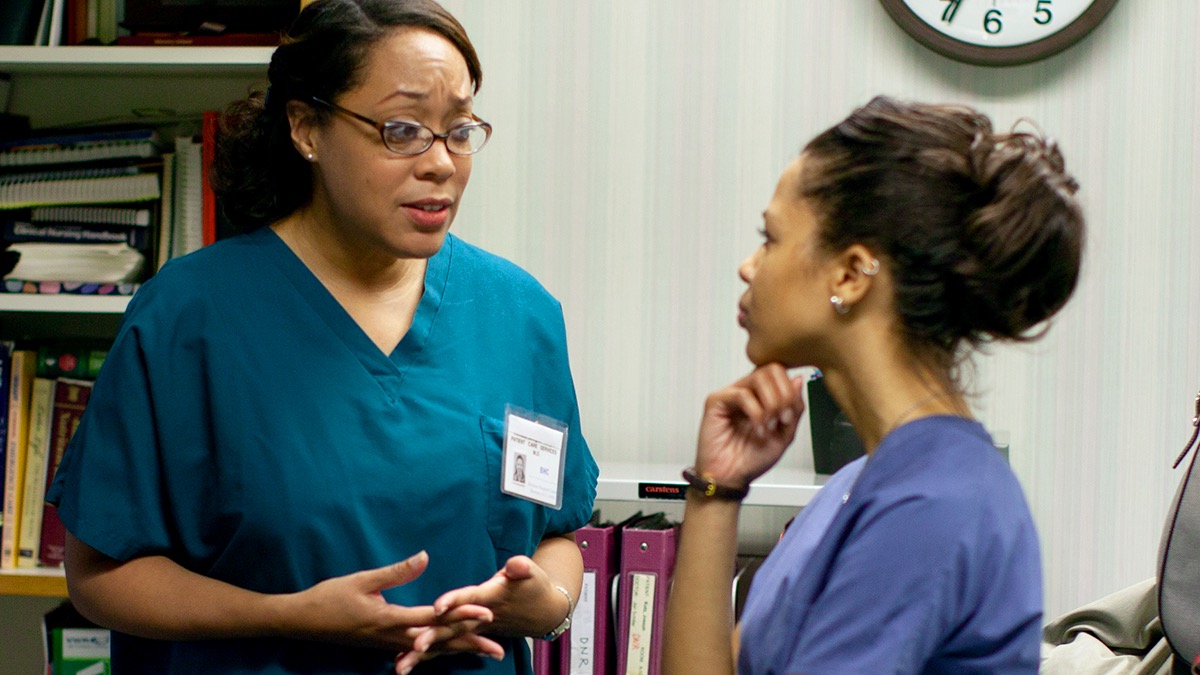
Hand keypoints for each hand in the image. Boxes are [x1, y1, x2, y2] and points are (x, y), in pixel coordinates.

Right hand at [286, 551, 495, 654]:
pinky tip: (450, 652)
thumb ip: (395, 571)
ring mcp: (388, 645)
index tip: (486, 613)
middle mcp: (393, 638)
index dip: (461, 615)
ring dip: (459, 650)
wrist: (302, 621)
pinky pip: (418, 651)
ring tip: (485, 653)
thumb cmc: (329, 598)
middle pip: (439, 642)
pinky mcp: (384, 646)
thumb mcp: (362, 580)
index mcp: (389, 620)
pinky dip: (438, 651)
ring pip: (431, 649)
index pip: (433, 618)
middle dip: (470, 643)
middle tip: (500, 648)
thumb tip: (424, 556)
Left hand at [395, 554, 564, 671]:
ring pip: (446, 643)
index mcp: (491, 598)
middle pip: (453, 629)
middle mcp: (480, 619)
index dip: (455, 602)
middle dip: (433, 638)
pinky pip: (447, 646)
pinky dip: (429, 655)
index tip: (437, 607)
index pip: (470, 600)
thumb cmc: (534, 587)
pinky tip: (407, 660)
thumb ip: (521, 568)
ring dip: (425, 655)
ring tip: (400, 667)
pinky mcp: (469, 634)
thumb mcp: (532, 573)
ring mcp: (474, 629)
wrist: (544, 613)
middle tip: (413, 646)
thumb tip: (515, 565)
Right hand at [694, 364, 805, 487]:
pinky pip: (742, 394)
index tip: (790, 416)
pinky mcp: (716, 401)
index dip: (791, 391)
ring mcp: (731, 394)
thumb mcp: (785, 434)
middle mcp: (747, 390)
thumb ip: (794, 408)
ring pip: (759, 376)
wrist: (732, 478)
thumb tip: (798, 380)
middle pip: (772, 368)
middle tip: (781, 419)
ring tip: (768, 424)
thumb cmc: (752, 459)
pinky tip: (757, 429)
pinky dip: (756, 413)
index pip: (781, 372)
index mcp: (763, 395)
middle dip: (783, 395)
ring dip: (771, 403)